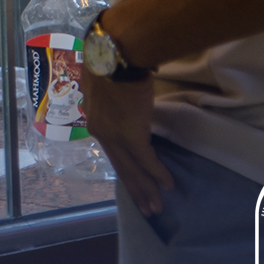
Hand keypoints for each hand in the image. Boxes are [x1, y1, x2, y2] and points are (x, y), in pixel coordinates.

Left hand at [80, 66, 172, 218]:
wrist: (116, 55)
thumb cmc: (111, 61)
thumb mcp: (106, 83)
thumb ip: (112, 98)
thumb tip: (124, 99)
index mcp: (94, 120)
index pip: (112, 150)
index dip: (125, 167)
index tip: (133, 182)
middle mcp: (101, 132)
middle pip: (121, 166)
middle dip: (136, 189)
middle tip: (147, 208)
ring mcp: (115, 135)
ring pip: (132, 168)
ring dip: (146, 189)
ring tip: (156, 207)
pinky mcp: (131, 135)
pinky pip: (146, 159)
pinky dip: (158, 173)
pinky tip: (168, 185)